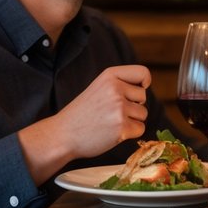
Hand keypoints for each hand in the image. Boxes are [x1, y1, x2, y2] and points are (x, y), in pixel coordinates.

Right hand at [19, 64, 151, 182]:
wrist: (62, 135)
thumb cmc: (82, 113)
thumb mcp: (99, 88)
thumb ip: (119, 84)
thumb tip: (144, 87)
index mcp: (110, 76)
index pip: (142, 72)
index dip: (144, 82)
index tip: (140, 89)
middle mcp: (115, 89)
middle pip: (143, 96)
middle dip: (133, 106)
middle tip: (112, 112)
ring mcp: (119, 108)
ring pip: (143, 114)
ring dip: (131, 120)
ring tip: (110, 122)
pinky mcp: (121, 127)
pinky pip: (140, 128)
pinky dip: (130, 133)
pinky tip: (113, 133)